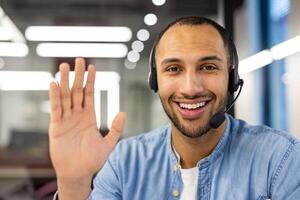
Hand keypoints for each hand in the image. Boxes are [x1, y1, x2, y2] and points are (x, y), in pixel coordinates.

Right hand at [48, 57, 124, 182]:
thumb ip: (116, 128)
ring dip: (64, 81)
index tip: (92, 67)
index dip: (90, 81)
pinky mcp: (56, 126)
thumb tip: (123, 112)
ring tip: (64, 66)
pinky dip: (54, 96)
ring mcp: (66, 119)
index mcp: (89, 116)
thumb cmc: (93, 160)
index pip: (90, 94)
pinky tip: (54, 84)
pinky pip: (55, 108)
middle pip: (77, 91)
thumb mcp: (108, 143)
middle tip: (78, 59)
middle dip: (78, 75)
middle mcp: (77, 115)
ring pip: (65, 96)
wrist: (78, 172)